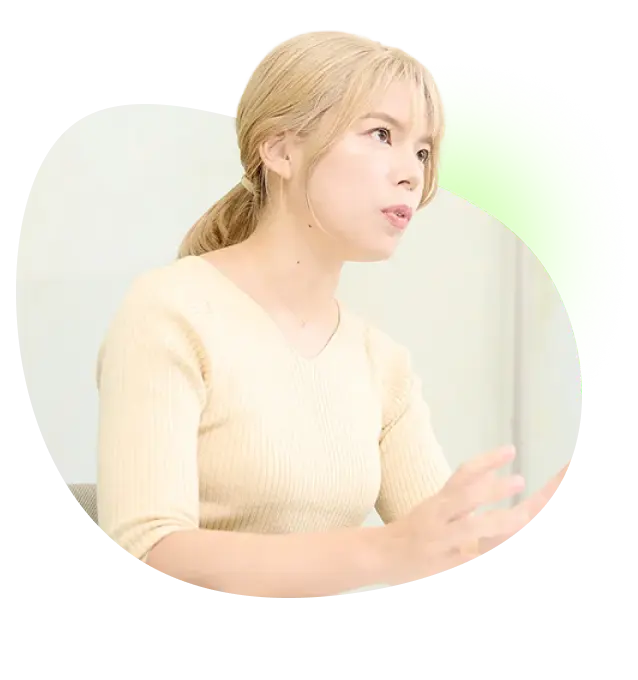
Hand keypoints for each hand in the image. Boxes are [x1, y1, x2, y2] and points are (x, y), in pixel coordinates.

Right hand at [385, 446, 569, 583]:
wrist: (379, 555)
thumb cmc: (413, 529)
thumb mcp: (435, 506)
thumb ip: (464, 492)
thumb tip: (493, 473)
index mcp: (439, 500)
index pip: (463, 474)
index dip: (487, 460)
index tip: (510, 451)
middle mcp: (439, 515)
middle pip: (466, 496)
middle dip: (495, 489)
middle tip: (520, 481)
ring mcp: (441, 539)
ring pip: (471, 527)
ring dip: (499, 521)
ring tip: (523, 515)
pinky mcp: (444, 563)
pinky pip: (471, 556)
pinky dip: (488, 548)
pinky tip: (506, 541)